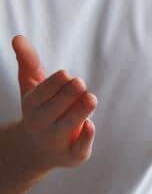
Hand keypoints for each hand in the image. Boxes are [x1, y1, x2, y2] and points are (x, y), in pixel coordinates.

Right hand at [11, 35, 96, 171]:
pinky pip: (79, 149)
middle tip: (80, 83)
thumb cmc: (40, 109)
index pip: (41, 94)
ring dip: (79, 112)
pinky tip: (90, 125)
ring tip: (90, 98)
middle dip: (68, 96)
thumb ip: (28, 62)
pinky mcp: (72, 156)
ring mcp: (56, 142)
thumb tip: (18, 37)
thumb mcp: (32, 87)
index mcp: (32, 106)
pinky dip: (85, 138)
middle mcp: (41, 125)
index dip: (55, 84)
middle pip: (55, 110)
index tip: (66, 74)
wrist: (37, 150)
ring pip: (67, 127)